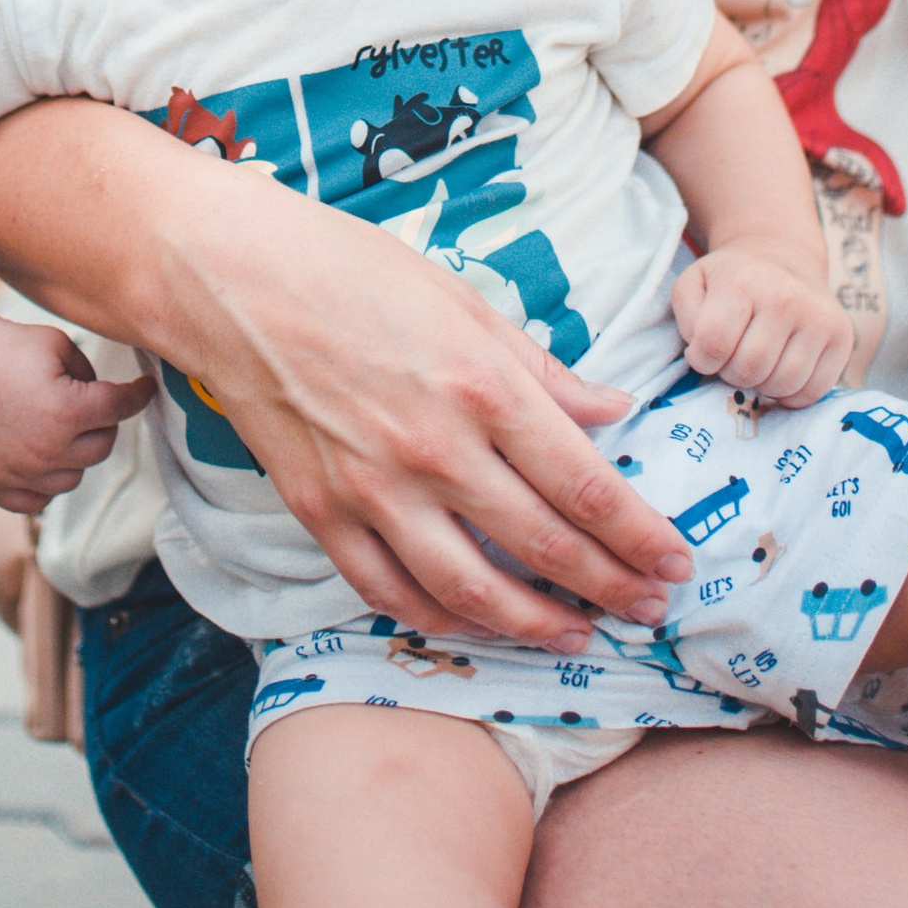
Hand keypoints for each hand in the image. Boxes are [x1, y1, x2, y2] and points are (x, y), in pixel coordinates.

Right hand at [0, 102, 696, 648]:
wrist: (233, 279)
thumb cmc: (351, 271)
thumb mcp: (466, 299)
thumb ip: (542, 369)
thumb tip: (611, 412)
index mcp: (483, 386)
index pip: (586, 486)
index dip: (640, 535)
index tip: (675, 559)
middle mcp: (436, 449)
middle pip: (544, 546)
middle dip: (610, 586)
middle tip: (651, 609)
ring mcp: (374, 489)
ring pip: (472, 590)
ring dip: (534, 624)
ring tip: (576, 636)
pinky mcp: (323, 511)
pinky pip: (389, 590)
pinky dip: (438, 618)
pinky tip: (473, 623)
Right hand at [0, 317, 154, 517]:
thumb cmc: (3, 347)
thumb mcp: (58, 344)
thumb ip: (90, 374)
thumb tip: (104, 397)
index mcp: (69, 412)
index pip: (122, 408)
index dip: (138, 395)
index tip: (144, 389)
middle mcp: (49, 450)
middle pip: (102, 446)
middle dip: (101, 423)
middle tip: (88, 405)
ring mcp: (21, 474)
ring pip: (74, 476)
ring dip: (75, 454)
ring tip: (58, 428)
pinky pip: (39, 498)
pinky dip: (45, 481)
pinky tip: (39, 458)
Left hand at [670, 236, 856, 404]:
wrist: (782, 258)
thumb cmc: (731, 279)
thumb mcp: (694, 284)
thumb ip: (686, 316)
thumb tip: (702, 353)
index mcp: (742, 281)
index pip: (714, 345)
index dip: (702, 360)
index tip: (705, 352)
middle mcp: (786, 297)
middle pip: (749, 369)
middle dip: (732, 374)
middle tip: (733, 356)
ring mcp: (819, 317)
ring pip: (782, 385)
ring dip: (761, 385)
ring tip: (757, 362)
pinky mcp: (842, 337)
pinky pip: (812, 392)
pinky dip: (791, 394)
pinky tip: (780, 370)